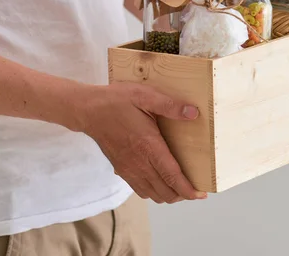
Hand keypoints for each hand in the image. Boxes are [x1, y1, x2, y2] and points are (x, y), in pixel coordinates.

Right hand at [76, 82, 206, 203]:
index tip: (201, 194)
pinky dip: (155, 191)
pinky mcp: (121, 169)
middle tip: (196, 187)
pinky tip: (161, 180)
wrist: (87, 111)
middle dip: (183, 194)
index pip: (171, 176)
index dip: (188, 189)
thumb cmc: (116, 101)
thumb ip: (170, 105)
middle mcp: (138, 163)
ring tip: (181, 185)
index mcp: (148, 146)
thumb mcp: (144, 95)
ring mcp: (128, 169)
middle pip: (165, 191)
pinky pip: (141, 190)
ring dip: (169, 194)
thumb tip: (193, 113)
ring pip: (153, 194)